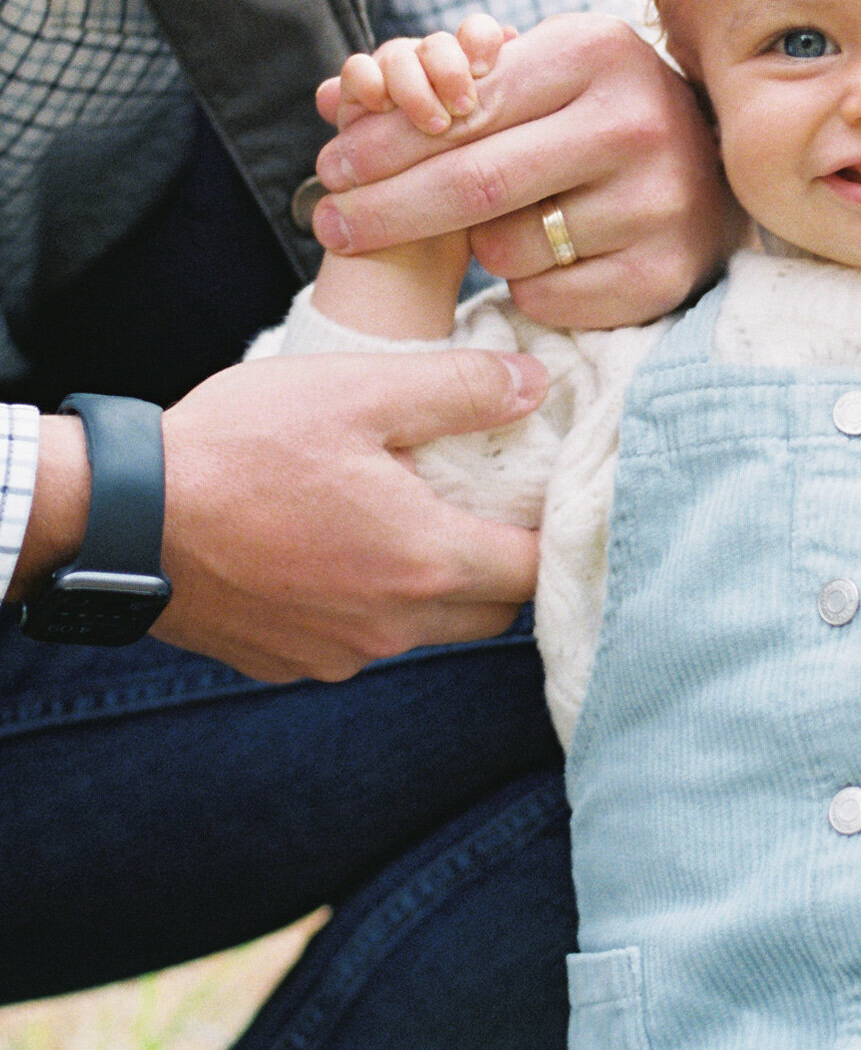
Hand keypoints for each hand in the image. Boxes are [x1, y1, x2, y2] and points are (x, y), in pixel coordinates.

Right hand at [150, 349, 546, 680]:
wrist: (120, 517)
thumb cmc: (238, 447)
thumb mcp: (356, 391)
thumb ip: (458, 389)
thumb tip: (534, 386)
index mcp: (425, 562)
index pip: (535, 570)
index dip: (549, 531)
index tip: (540, 495)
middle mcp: (393, 627)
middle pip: (492, 612)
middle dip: (500, 565)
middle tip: (480, 504)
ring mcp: (339, 655)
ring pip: (426, 629)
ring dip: (431, 585)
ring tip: (403, 520)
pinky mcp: (291, 663)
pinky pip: (359, 642)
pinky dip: (366, 605)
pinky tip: (335, 552)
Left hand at [311, 14, 743, 329]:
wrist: (720, 172)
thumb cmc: (601, 113)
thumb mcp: (549, 67)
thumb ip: (462, 78)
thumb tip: (342, 94)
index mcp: (598, 52)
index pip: (461, 109)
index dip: (383, 146)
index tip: (332, 170)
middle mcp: (637, 122)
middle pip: (473, 184)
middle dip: (385, 209)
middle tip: (332, 225)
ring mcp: (658, 203)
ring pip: (506, 248)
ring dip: (476, 250)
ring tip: (496, 231)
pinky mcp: (663, 273)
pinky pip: (545, 296)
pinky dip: (523, 287)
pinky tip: (546, 261)